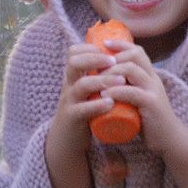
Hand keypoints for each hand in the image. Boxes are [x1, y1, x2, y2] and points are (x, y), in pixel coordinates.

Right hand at [47, 34, 125, 153]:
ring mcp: (70, 101)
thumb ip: (95, 77)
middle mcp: (69, 85)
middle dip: (95, 59)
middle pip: (74, 62)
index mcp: (73, 77)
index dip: (90, 48)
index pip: (74, 52)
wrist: (66, 140)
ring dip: (103, 80)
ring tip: (121, 80)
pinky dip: (97, 105)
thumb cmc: (83, 112)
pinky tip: (111, 103)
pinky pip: (83, 109)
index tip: (109, 52)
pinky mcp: (73, 118)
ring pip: (82, 85)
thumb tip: (119, 58)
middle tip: (114, 62)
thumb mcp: (85, 91)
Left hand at [88, 40, 187, 187]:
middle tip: (95, 67)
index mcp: (151, 76)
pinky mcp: (152, 105)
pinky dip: (115, 91)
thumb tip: (108, 82)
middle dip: (111, 58)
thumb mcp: (140, 99)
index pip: (137, 51)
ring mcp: (153, 91)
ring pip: (131, 69)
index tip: (103, 44)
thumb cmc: (150, 120)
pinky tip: (103, 95)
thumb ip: (130, 89)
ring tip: (96, 80)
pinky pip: (131, 92)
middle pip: (133, 55)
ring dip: (110, 72)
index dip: (121, 45)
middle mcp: (154, 79)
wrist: (170, 140)